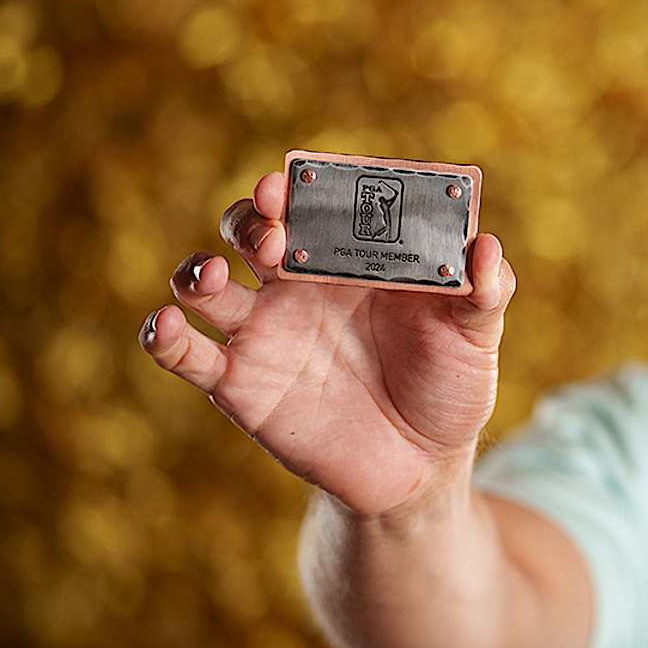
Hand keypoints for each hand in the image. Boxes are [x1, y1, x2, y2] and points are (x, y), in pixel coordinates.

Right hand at [139, 171, 517, 515]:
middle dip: (253, 221)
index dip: (299, 186)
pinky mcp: (239, 385)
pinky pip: (185, 354)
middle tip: (276, 237)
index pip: (313, 204)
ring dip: (196, 269)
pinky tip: (165, 326)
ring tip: (213, 275)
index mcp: (351, 258)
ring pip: (204, 283)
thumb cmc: (448, 386)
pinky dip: (161, 336)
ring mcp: (264, 332)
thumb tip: (485, 246)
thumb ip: (485, 291)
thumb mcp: (477, 336)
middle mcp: (298, 285)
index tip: (296, 181)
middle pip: (251, 230)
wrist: (422, 467)